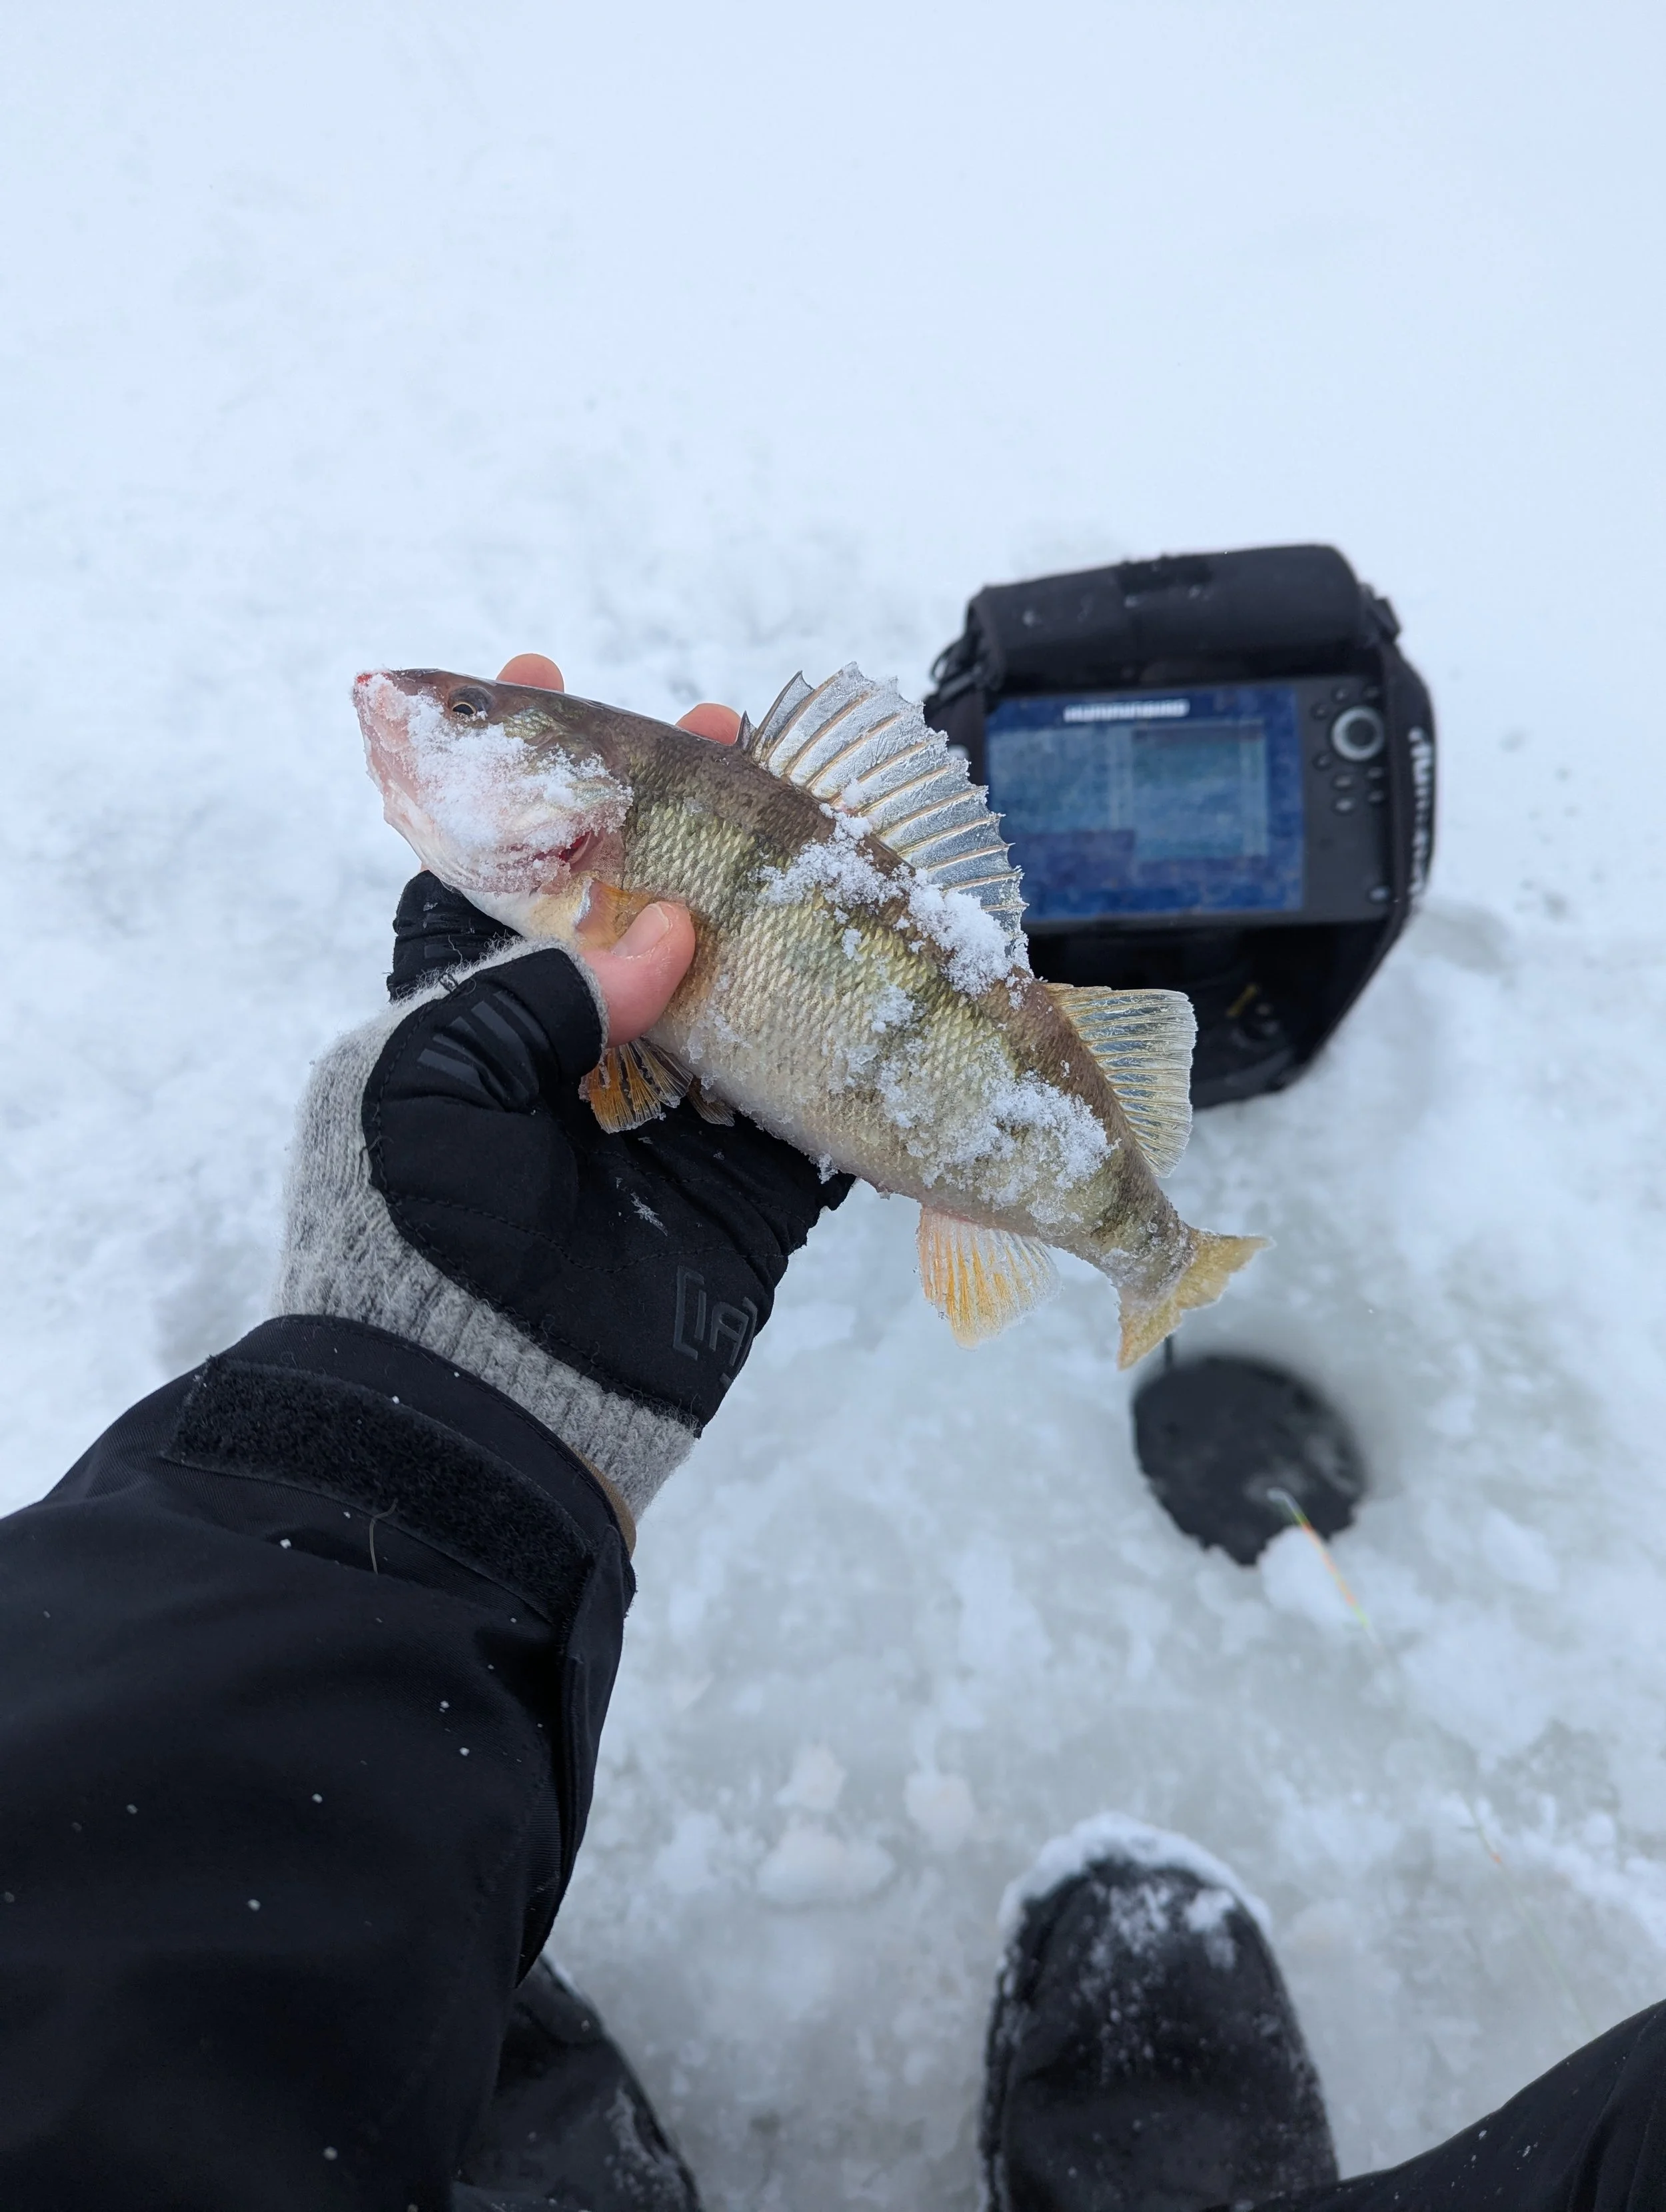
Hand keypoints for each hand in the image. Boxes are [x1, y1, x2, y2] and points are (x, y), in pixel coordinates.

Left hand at [281, 652, 850, 1534]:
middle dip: (678, 824)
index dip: (523, 780)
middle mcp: (566, 1059)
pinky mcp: (739, 1194)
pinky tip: (883, 954)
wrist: (480, 1412)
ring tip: (818, 815)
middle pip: (636, 915)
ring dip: (775, 913)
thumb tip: (667, 930)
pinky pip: (808, 1107)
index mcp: (461, 1022)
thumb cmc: (417, 1229)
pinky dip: (844, 1044)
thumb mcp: (430, 1077)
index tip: (545, 674)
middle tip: (726, 736)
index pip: (489, 871)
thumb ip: (543, 987)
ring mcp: (660, 1124)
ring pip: (733, 994)